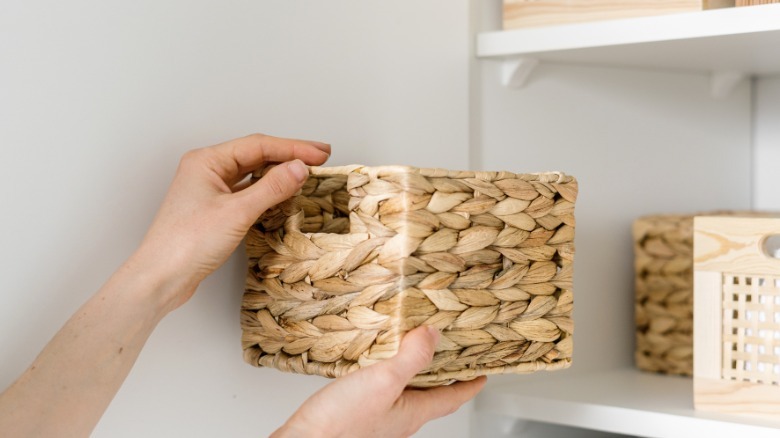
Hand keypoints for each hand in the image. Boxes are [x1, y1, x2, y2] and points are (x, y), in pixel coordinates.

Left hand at [133, 134, 330, 309]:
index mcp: (206, 161)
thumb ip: (272, 188)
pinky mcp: (214, 209)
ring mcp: (210, 190)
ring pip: (252, 173)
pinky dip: (268, 190)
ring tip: (307, 171)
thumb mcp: (237, 212)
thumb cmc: (187, 243)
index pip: (258, 145)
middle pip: (256, 155)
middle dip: (289, 155)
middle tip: (321, 156)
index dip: (293, 148)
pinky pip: (247, 191)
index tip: (320, 153)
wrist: (161, 278)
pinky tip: (283, 192)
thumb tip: (299, 168)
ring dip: (279, 172)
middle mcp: (207, 170)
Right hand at [273, 326, 486, 437]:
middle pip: (432, 395)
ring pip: (406, 392)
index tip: (483, 371)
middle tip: (449, 351)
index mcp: (413, 412)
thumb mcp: (383, 382)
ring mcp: (379, 419)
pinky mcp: (357, 416)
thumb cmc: (340, 425)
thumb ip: (411, 358)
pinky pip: (382, 392)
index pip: (453, 397)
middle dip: (443, 374)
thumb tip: (434, 335)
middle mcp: (399, 419)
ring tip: (411, 347)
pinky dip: (387, 374)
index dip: (471, 383)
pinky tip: (374, 363)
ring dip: (414, 372)